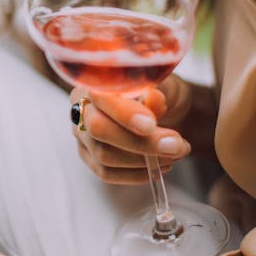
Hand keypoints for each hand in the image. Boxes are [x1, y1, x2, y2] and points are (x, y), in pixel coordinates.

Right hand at [70, 74, 191, 183]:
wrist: (163, 110)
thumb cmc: (159, 92)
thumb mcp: (165, 85)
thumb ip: (157, 90)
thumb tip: (152, 98)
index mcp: (94, 81)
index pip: (101, 97)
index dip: (124, 113)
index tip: (152, 125)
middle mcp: (80, 107)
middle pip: (98, 129)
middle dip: (139, 142)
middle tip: (175, 145)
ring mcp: (82, 135)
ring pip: (104, 155)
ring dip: (144, 160)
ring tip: (175, 153)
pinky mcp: (89, 157)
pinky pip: (107, 173)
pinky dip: (137, 174)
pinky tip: (158, 166)